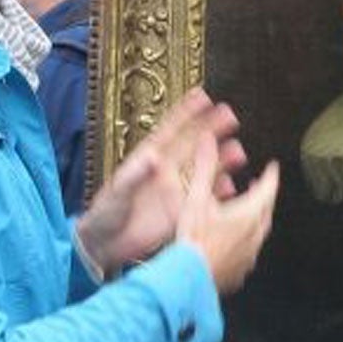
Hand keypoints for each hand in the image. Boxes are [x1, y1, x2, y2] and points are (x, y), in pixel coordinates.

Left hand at [77, 90, 248, 275]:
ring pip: (202, 169)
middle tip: (230, 116)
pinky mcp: (180, 211)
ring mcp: (174, 191)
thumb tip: (154, 157)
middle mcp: (164, 172)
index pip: (169, 131)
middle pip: (192, 145)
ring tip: (237, 151)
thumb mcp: (118, 191)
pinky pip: (203, 197)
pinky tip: (231, 187)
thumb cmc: (105, 214)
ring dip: (219, 159)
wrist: (105, 245)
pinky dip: (217, 191)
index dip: (185, 113)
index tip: (201, 96)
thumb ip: (137, 174)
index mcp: (147, 161)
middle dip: (211, 129)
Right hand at [176, 136, 278, 295]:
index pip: (268, 188)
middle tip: (259, 186)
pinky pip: (248, 251)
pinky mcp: (239, 270)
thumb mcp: (196, 198)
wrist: (188, 279)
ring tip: (244, 211)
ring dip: (254, 218)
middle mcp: (255, 235)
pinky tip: (231, 241)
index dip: (271, 175)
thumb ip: (203, 168)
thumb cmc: (193, 240)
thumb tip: (208, 141)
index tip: (273, 167)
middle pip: (266, 210)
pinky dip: (243, 240)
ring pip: (258, 231)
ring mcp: (249, 255)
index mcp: (249, 214)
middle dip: (263, 196)